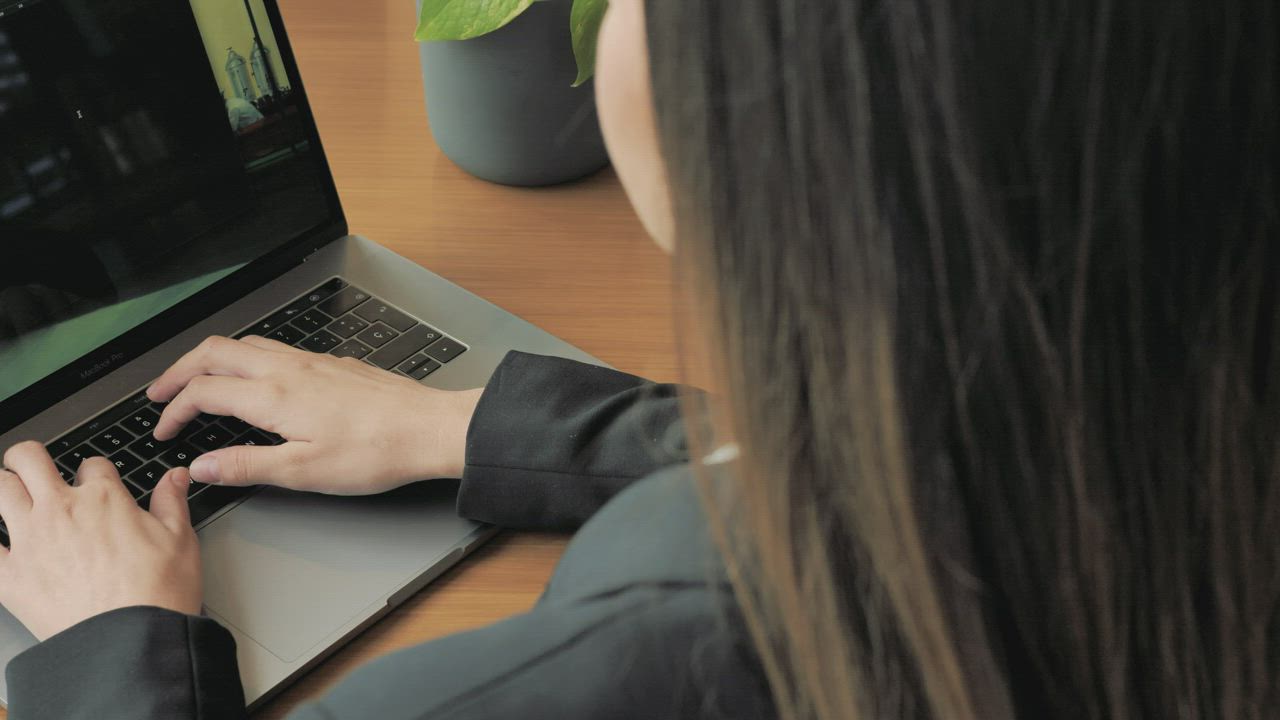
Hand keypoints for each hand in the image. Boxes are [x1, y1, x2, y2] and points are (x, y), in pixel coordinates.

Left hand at [0, 442, 199, 640]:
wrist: (132, 641)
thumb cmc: (159, 593)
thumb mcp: (180, 540)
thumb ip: (172, 501)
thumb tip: (174, 476)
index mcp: (104, 498)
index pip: (92, 464)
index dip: (97, 471)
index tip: (99, 484)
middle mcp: (62, 510)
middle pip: (28, 459)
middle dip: (28, 457)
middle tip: (34, 467)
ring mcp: (30, 540)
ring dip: (3, 486)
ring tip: (11, 496)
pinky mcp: (8, 576)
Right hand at [147, 335, 483, 494]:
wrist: (430, 429)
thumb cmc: (376, 451)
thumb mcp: (303, 472)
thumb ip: (247, 466)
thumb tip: (203, 467)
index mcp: (275, 395)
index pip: (203, 390)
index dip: (173, 409)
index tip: (163, 429)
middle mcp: (290, 369)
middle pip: (216, 351)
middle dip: (180, 369)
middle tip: (161, 392)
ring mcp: (313, 362)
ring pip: (247, 343)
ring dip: (213, 359)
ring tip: (200, 380)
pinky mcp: (333, 364)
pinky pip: (277, 348)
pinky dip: (248, 359)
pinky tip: (258, 378)